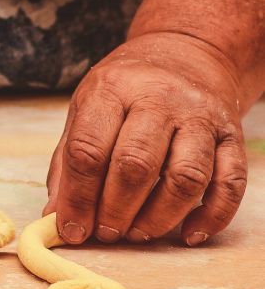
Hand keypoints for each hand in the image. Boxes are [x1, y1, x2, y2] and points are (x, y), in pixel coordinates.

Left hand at [45, 32, 247, 245]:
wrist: (185, 53)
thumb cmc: (125, 92)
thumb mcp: (84, 110)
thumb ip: (67, 164)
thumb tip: (56, 218)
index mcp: (112, 90)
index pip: (89, 150)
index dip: (78, 198)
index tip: (73, 229)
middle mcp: (159, 98)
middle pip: (136, 165)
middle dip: (116, 211)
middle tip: (106, 233)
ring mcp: (201, 116)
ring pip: (186, 177)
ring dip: (159, 217)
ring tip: (137, 233)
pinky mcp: (232, 135)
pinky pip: (230, 182)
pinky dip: (212, 216)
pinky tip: (188, 235)